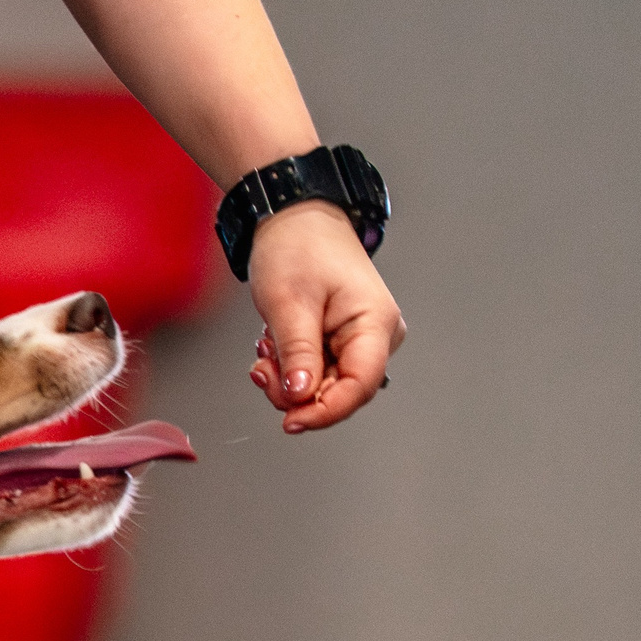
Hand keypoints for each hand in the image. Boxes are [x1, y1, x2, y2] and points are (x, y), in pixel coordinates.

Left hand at [244, 201, 405, 432]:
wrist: (294, 219)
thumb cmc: (299, 247)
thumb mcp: (290, 302)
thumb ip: (298, 354)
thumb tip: (301, 397)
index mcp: (375, 323)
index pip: (360, 387)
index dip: (324, 412)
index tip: (290, 420)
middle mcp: (377, 335)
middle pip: (340, 392)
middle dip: (296, 391)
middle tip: (263, 369)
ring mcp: (361, 340)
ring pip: (324, 387)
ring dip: (288, 379)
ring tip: (268, 348)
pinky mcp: (342, 342)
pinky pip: (316, 373)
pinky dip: (289, 368)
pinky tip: (275, 346)